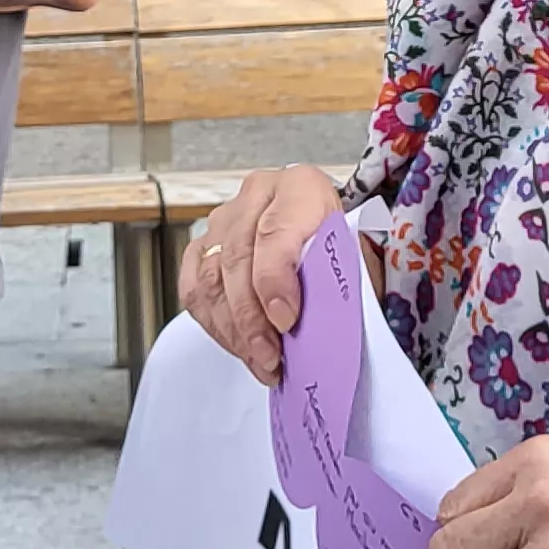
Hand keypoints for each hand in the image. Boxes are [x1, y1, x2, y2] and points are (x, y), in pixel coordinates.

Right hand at [178, 164, 343, 386]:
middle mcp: (257, 197)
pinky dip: (213, 322)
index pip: (275, 234)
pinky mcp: (205, 244)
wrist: (326, 232)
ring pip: (210, 277)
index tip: (286, 321)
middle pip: (237, 259)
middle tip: (270, 356)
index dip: (275, 282)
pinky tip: (237, 344)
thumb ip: (339, 279)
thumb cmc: (343, 244)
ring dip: (232, 328)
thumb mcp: (355, 255)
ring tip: (258, 360)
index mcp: (301, 188)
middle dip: (251, 318)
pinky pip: (193, 287)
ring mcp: (225, 220)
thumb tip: (323, 323)